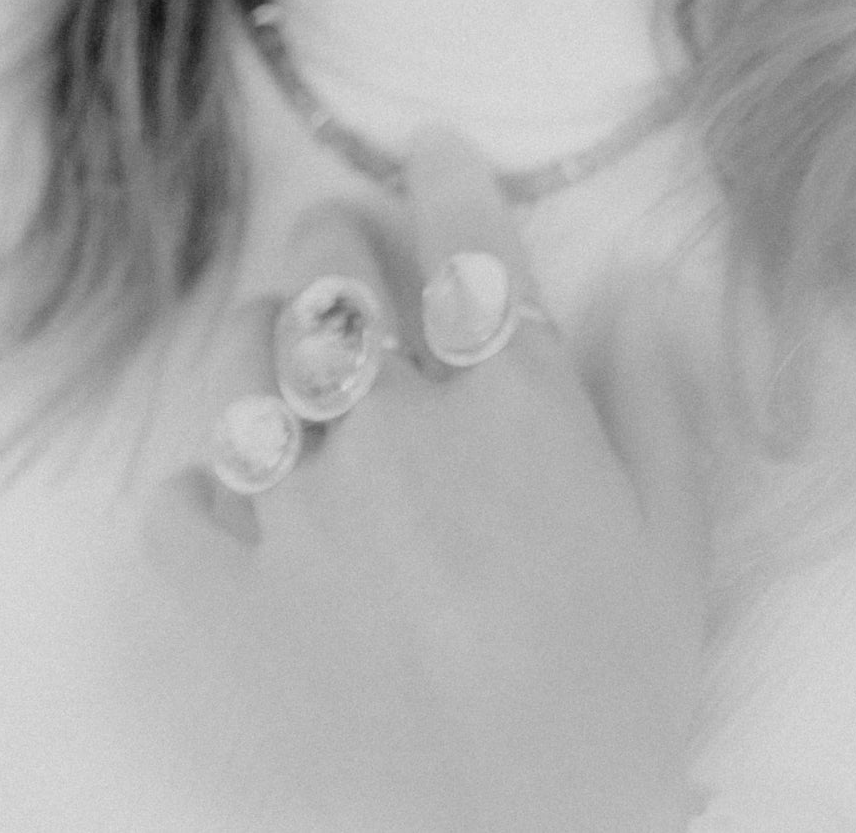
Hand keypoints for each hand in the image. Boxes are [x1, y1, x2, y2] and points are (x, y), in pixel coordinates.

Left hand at [132, 125, 713, 832]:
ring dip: (271, 344)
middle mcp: (398, 432)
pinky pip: (179, 498)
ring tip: (296, 372)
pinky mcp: (224, 601)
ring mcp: (299, 513)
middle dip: (341, 238)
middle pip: (332, 268)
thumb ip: (657, 399)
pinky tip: (244, 510)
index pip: (466, 238)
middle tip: (348, 246)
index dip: (444, 173)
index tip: (430, 150)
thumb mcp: (676, 547)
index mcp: (515, 409)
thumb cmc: (615, 705)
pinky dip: (205, 494)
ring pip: (245, 356)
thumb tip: (647, 279)